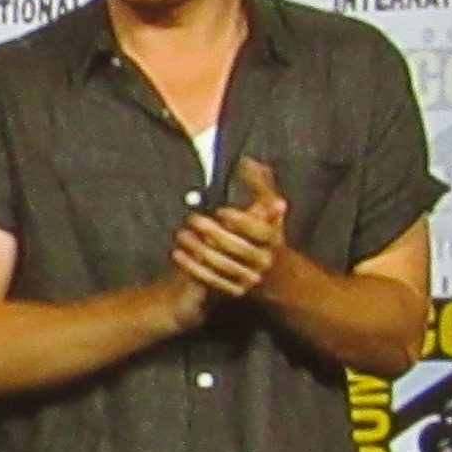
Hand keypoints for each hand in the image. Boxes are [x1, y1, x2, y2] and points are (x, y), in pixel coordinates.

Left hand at [168, 157, 289, 300]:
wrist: (274, 274)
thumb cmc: (264, 234)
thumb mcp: (268, 210)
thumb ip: (260, 185)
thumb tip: (247, 161)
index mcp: (273, 239)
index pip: (258, 231)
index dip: (240, 221)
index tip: (221, 211)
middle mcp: (264, 260)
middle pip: (237, 247)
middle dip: (212, 233)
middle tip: (192, 219)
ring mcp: (250, 277)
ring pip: (222, 265)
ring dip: (198, 250)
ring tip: (180, 236)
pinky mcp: (236, 289)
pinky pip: (212, 280)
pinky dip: (193, 268)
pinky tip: (178, 255)